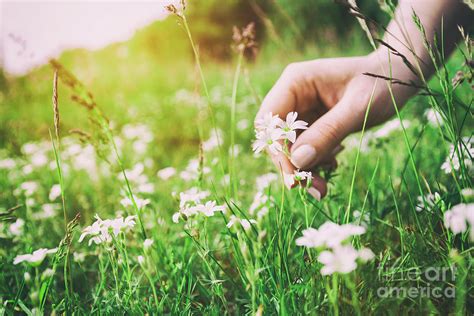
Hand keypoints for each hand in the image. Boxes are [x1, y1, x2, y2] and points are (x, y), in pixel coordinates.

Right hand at [255, 54, 414, 198]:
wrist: (400, 79)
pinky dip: (314, 162)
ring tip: (324, 185)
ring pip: (288, 147)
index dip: (276, 149)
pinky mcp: (312, 123)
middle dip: (291, 164)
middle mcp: (293, 95)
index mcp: (296, 82)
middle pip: (276, 136)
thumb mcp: (358, 109)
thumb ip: (328, 132)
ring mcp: (302, 110)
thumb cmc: (382, 84)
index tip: (293, 175)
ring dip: (303, 168)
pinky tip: (333, 162)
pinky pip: (303, 149)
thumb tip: (298, 161)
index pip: (270, 120)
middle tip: (312, 187)